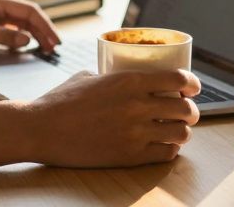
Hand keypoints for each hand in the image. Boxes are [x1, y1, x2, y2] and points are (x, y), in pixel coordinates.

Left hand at [0, 0, 60, 52]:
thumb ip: (1, 37)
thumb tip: (27, 39)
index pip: (29, 11)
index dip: (45, 26)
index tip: (55, 42)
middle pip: (28, 15)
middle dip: (43, 31)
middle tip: (54, 49)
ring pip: (20, 22)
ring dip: (34, 34)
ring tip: (45, 49)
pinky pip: (9, 28)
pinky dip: (21, 36)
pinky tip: (26, 46)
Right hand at [20, 69, 201, 167]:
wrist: (40, 129)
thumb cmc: (58, 102)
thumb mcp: (86, 77)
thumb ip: (110, 78)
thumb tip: (119, 78)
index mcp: (128, 81)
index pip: (178, 79)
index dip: (192, 83)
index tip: (193, 87)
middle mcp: (137, 106)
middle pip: (186, 109)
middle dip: (191, 110)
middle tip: (187, 111)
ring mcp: (135, 133)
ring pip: (181, 133)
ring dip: (183, 131)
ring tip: (176, 130)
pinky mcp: (130, 156)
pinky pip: (166, 154)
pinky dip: (170, 149)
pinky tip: (163, 145)